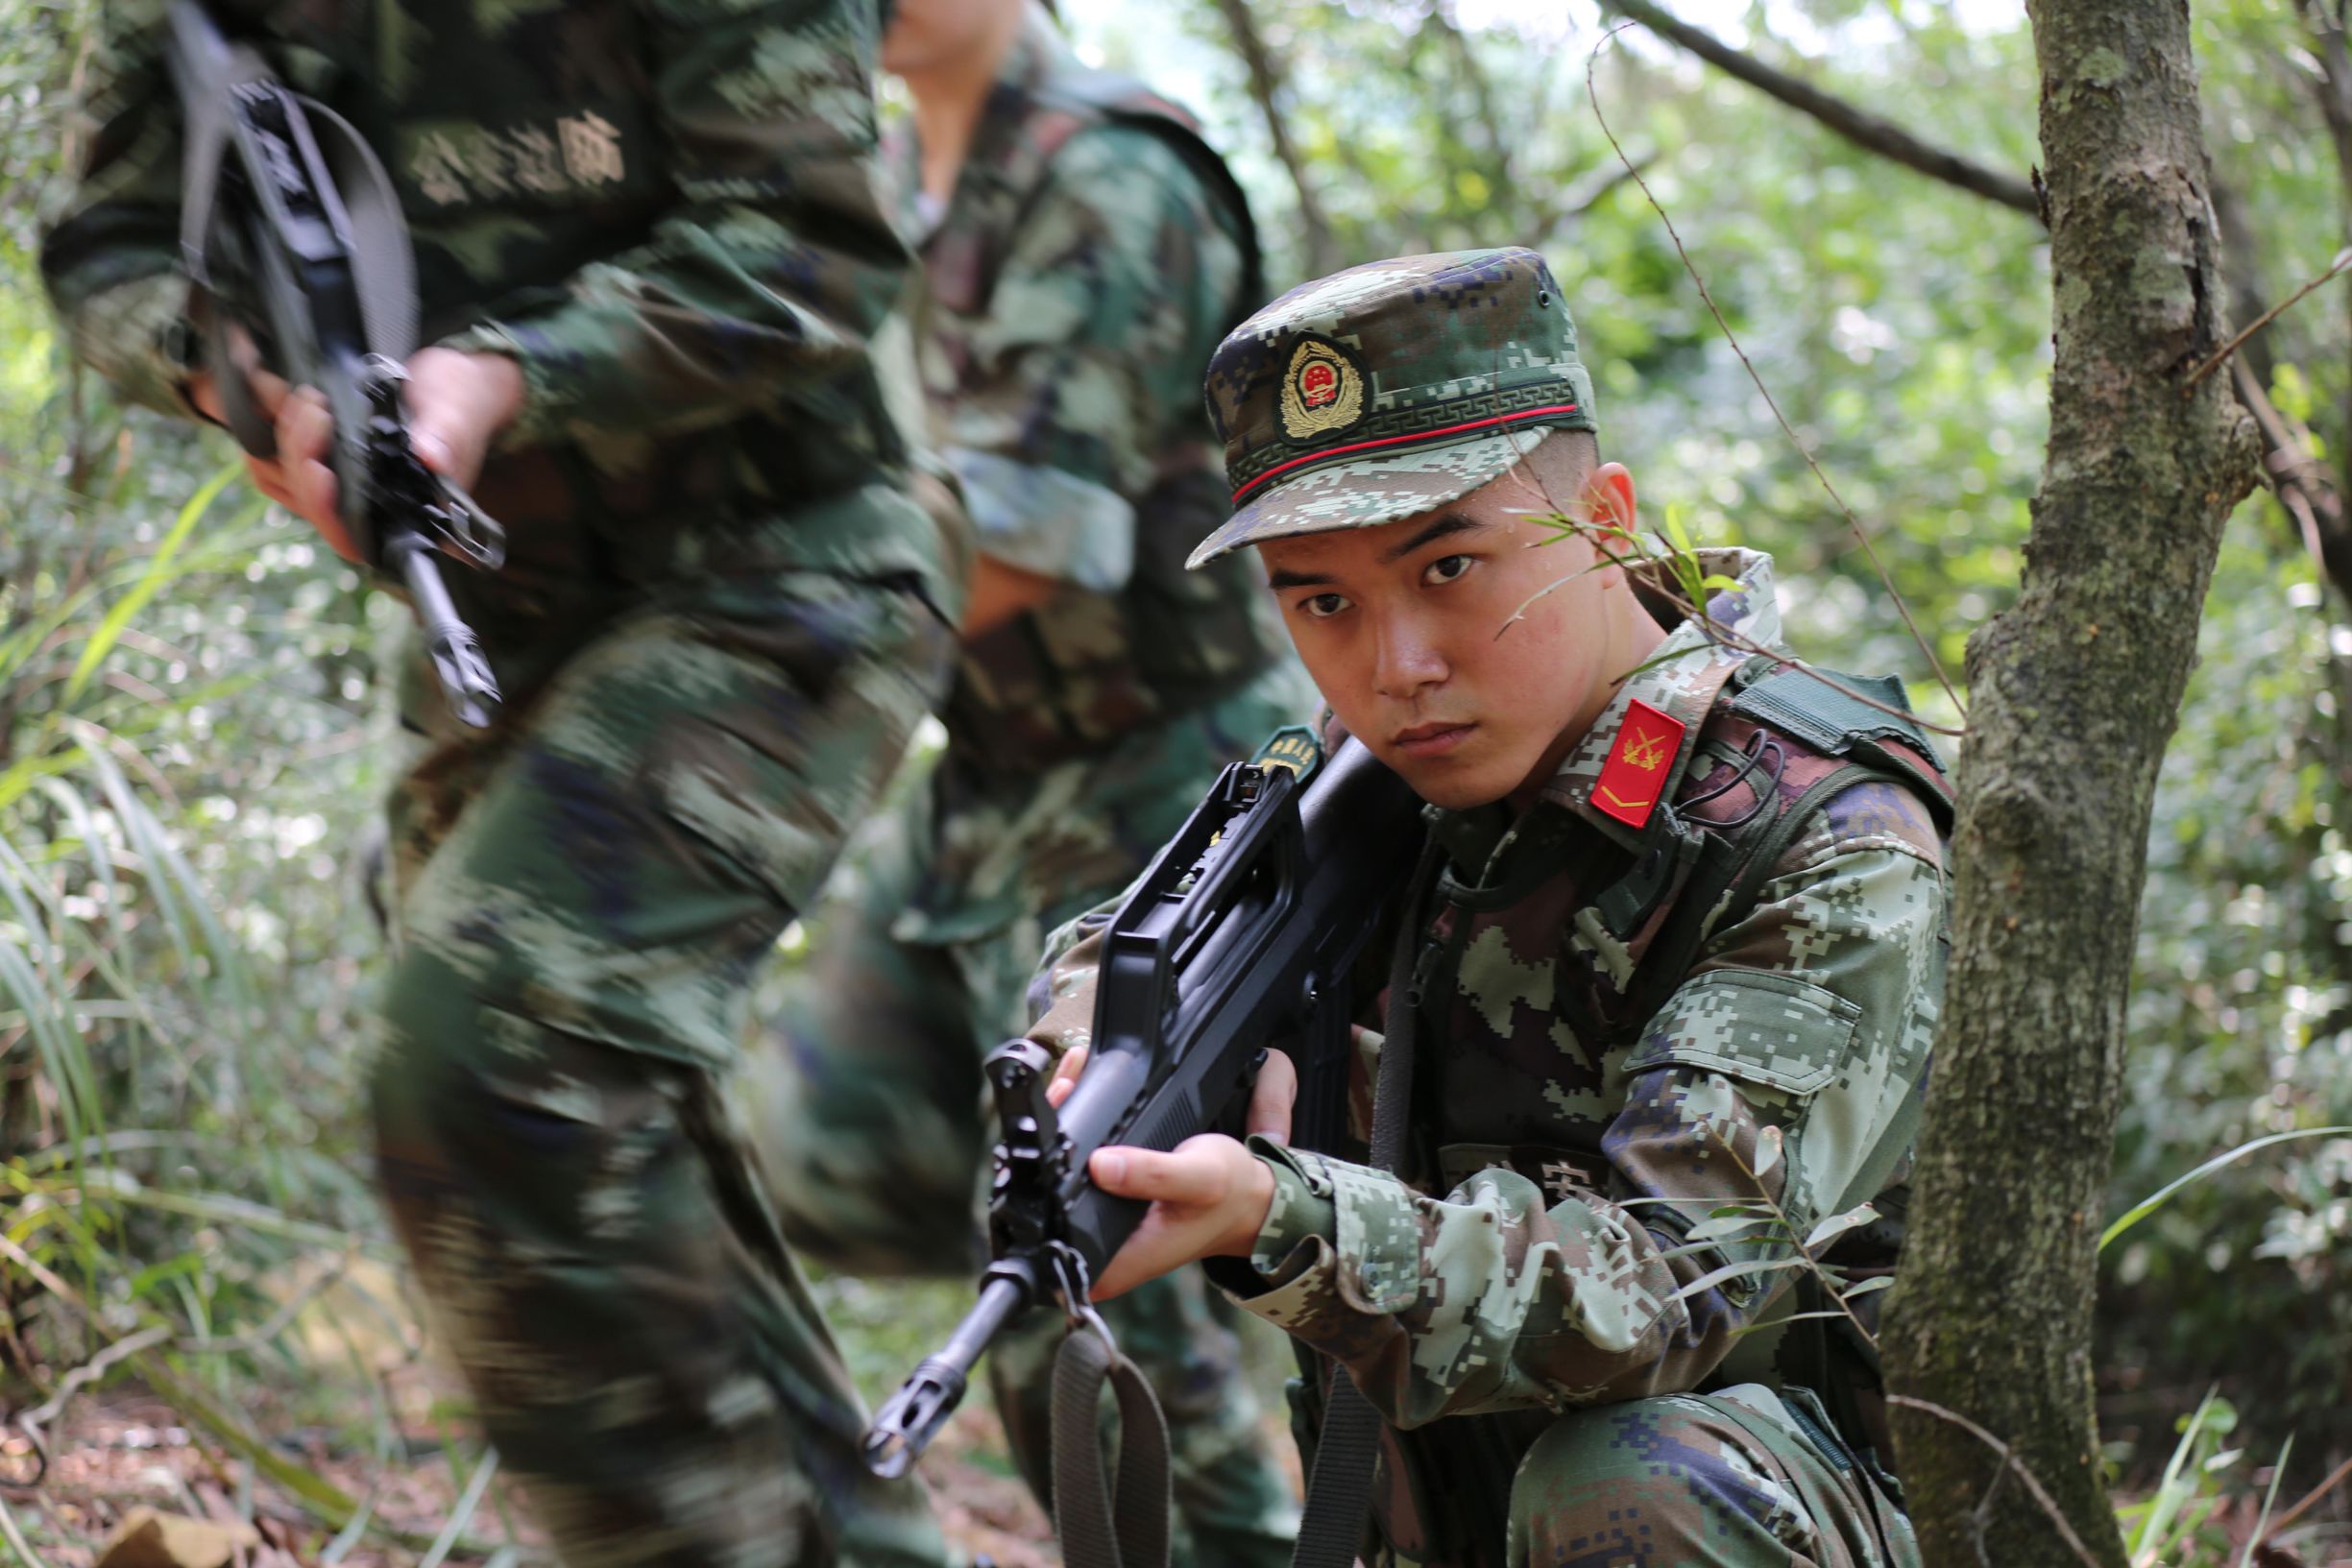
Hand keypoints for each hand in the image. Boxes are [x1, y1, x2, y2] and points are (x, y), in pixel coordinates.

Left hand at [189, 346, 523, 563]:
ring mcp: (342, 489)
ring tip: (301, 395)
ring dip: (280, 438)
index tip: (317, 467)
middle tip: (313, 403)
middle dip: (300, 452)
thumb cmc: (463, 403)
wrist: (454, 384)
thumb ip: (444, 437)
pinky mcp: (323, 465)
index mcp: (409, 514)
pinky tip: (280, 398)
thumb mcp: (458, 415)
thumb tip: (432, 456)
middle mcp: (371, 510)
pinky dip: (268, 432)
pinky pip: (276, 463)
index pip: (354, 534)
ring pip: (285, 482)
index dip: (326, 507)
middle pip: (310, 504)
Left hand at [1056, 1048, 1297, 1300]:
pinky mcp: (1103, 1204)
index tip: (1045, 1137)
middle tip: (1060, 1094)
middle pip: (1041, 1205)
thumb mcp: (1198, 1179)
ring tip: (1067, 1085)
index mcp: (1114, 1265)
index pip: (1048, 1238)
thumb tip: (1100, 1166)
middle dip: (1042, 1147)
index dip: (1035, 1188)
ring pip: (1052, 1183)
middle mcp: (1097, 1252)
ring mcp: (1097, 1228)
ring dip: (1056, 1131)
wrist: (1248, 1197)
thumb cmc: (1229, 1196)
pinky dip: (1073, 1130)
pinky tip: (1078, 1091)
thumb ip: (1152, 1174)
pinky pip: (1072, 1169)